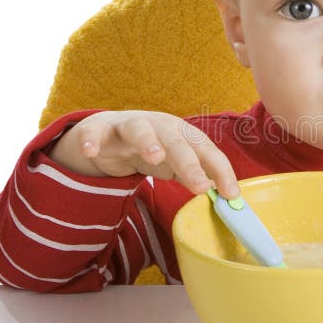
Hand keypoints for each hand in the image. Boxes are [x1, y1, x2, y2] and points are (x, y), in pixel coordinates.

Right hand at [48, 110, 238, 197]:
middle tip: (199, 186)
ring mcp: (129, 126)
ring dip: (148, 141)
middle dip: (189, 162)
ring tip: (154, 157)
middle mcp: (159, 125)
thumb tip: (227, 196)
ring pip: (140, 130)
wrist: (110, 133)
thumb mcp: (177, 162)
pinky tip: (90, 152)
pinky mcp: (101, 131)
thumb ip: (198, 176)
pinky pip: (95, 134)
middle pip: (176, 141)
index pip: (206, 150)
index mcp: (182, 133)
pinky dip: (92, 141)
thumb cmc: (153, 148)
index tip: (231, 195)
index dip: (221, 171)